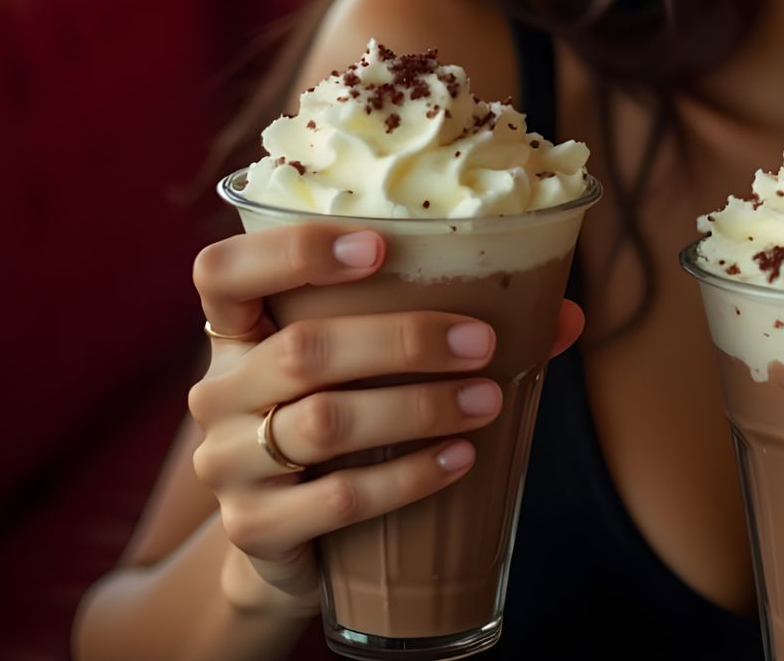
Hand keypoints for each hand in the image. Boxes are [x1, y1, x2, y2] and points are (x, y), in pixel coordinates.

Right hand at [187, 224, 585, 611]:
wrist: (291, 538)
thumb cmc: (343, 414)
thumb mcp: (369, 362)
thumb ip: (451, 322)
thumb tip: (564, 315)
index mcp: (239, 328)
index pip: (223, 271)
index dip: (291, 250)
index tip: (379, 246)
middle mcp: (219, 390)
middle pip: (301, 349)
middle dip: (404, 340)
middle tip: (480, 341)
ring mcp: (229, 463)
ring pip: (324, 422)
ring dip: (418, 407)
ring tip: (487, 399)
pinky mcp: (255, 529)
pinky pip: (338, 498)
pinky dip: (409, 477)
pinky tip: (460, 459)